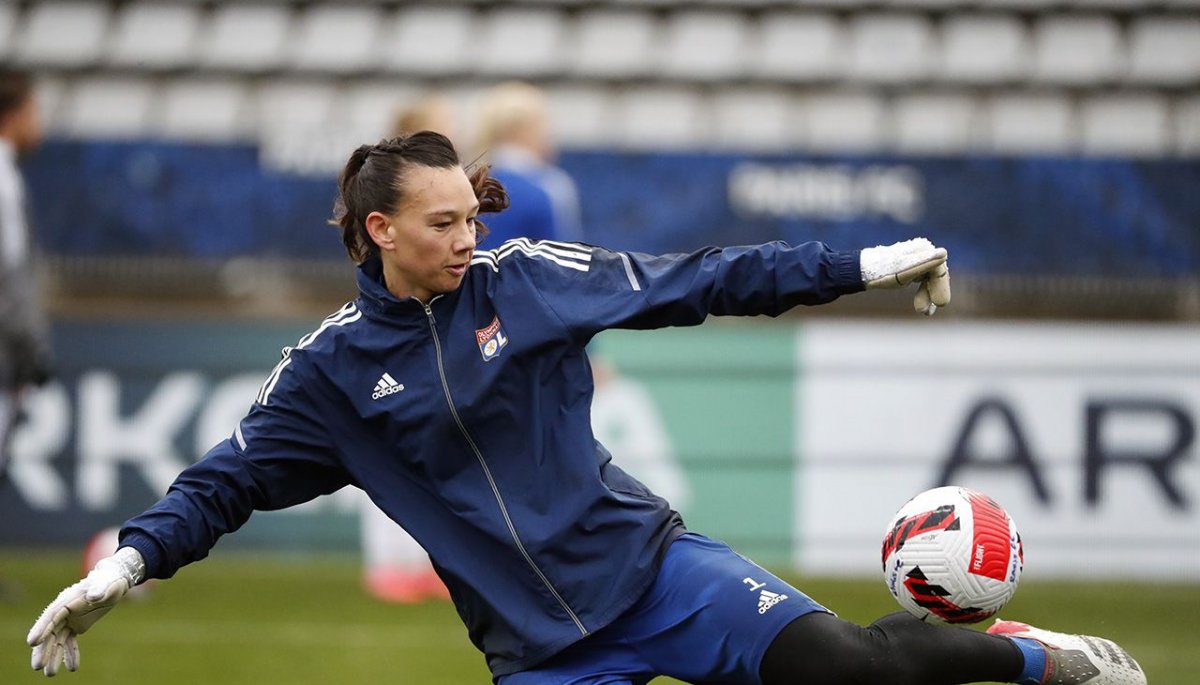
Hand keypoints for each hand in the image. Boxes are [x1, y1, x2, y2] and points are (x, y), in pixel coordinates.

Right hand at [27, 547, 144, 676]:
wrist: (115, 581)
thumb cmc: (110, 580)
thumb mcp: (107, 584)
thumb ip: (99, 590)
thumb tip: (92, 596)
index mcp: (67, 600)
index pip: (51, 615)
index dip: (41, 628)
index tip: (32, 643)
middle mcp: (63, 611)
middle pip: (49, 632)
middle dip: (43, 649)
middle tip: (38, 666)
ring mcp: (68, 619)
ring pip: (57, 640)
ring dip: (54, 656)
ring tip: (51, 674)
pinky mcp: (76, 625)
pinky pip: (69, 641)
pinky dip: (70, 654)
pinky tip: (72, 667)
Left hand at [860, 238, 951, 315]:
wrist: (864, 271)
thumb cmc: (883, 272)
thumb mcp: (905, 273)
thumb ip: (925, 264)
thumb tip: (943, 253)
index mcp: (924, 250)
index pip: (940, 271)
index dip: (941, 288)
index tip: (940, 304)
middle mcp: (923, 252)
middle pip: (936, 277)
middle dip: (932, 295)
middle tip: (926, 312)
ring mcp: (918, 259)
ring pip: (930, 280)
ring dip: (928, 296)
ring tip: (923, 311)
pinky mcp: (912, 267)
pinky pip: (924, 281)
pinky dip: (924, 293)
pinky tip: (923, 308)